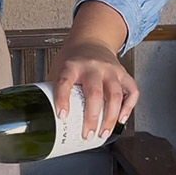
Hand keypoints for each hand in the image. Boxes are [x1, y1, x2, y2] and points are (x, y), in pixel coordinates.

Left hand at [48, 2, 138, 138]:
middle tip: (87, 134)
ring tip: (103, 134)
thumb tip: (44, 114)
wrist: (92, 40)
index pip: (65, 81)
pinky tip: (121, 119)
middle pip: (94, 93)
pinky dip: (128, 107)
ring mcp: (110, 70)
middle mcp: (92, 67)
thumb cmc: (73, 58)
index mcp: (72, 65)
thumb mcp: (59, 67)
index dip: (63, 99)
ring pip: (114, 95)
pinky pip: (131, 91)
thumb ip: (54, 87)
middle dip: (91, 118)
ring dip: (110, 118)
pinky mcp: (122, 73)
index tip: (62, 115)